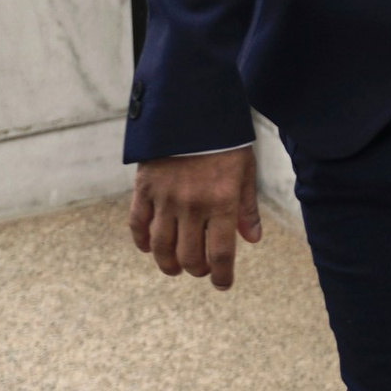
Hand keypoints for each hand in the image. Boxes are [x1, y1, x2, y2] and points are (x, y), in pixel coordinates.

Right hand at [130, 148, 262, 289]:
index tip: (222, 284)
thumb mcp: (244, 170)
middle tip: (201, 269)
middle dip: (197, 269)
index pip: (221, 253)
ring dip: (168, 264)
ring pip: (161, 247)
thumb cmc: (224, 139)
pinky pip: (138, 225)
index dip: (221, 275)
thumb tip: (252, 240)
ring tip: (175, 267)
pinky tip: (150, 248)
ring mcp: (165, 198)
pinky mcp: (144, 189)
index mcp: (222, 200)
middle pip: (190, 256)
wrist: (191, 107)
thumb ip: (247, 207)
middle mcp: (192, 204)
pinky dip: (142, 242)